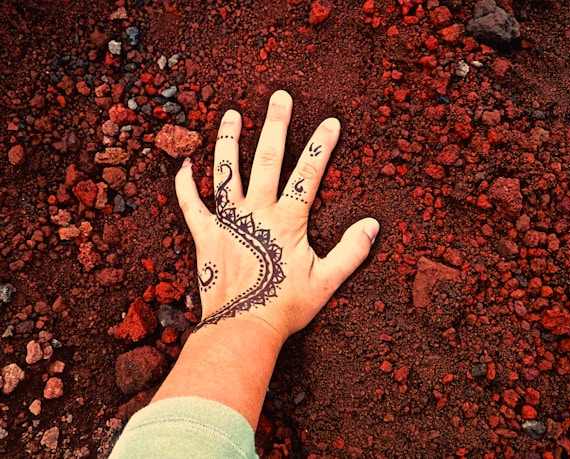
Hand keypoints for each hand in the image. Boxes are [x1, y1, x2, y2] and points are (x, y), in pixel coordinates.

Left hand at [175, 90, 378, 339]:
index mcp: (287, 220)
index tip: (330, 122)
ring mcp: (228, 221)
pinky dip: (185, 185)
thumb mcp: (327, 281)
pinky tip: (183, 164)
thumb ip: (352, 252)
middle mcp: (256, 212)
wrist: (243, 327)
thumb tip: (373, 225)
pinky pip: (191, 205)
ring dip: (229, 140)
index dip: (321, 146)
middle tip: (279, 97)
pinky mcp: (205, 235)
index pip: (308, 173)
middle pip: (267, 159)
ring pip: (227, 171)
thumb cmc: (285, 306)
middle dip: (276, 125)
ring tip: (231, 114)